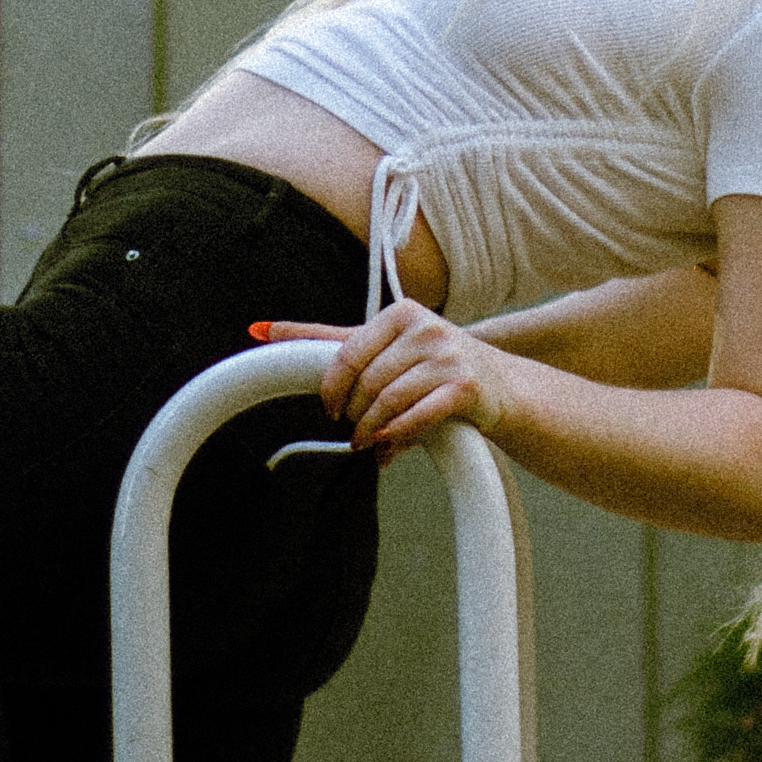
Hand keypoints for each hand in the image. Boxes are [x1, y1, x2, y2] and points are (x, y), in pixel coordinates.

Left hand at [253, 301, 513, 463]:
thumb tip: (259, 330)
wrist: (502, 386)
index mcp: (400, 314)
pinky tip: (389, 447)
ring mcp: (448, 356)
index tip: (329, 408)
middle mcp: (426, 327)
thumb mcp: (384, 347)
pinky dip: (398, 434)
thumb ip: (328, 340)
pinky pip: (418, 415)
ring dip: (371, 429)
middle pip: (367, 380)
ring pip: (388, 400)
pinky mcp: (466, 386)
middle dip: (353, 413)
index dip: (331, 386)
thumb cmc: (432, 366)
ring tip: (366, 443)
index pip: (348, 352)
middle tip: (351, 431)